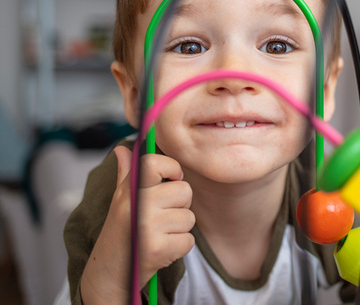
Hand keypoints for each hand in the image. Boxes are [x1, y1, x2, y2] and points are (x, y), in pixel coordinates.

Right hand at [80, 145, 195, 303]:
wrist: (109, 273)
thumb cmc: (120, 232)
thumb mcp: (120, 200)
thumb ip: (126, 174)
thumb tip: (123, 148)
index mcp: (129, 191)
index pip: (155, 163)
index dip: (172, 168)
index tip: (172, 178)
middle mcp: (137, 206)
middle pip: (184, 190)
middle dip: (180, 205)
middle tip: (161, 217)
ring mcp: (147, 228)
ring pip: (189, 217)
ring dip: (179, 229)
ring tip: (158, 235)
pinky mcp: (158, 250)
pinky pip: (189, 240)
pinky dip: (180, 247)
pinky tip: (162, 249)